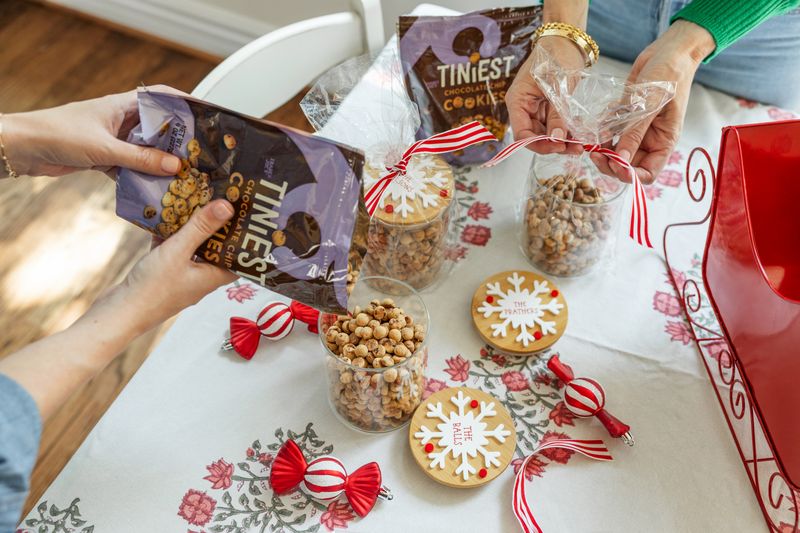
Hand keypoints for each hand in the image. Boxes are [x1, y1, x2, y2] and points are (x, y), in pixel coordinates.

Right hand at [0, 200, 235, 419]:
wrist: (118, 314)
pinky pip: (173, 249)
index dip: (245, 238)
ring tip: (198, 200)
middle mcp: (201, 277)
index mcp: (213, 277)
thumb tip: (228, 206)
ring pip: (193, 247)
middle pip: (216, 248)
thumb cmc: (152, 289)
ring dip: (194, 227)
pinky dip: (171, 234)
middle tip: (224, 200)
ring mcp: (182, 275)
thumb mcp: (179, 251)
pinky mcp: (163, 273)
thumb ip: (201, 228)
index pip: (239, 257)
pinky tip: (167, 214)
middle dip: (219, 226)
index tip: (250, 216)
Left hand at [1, 85, 183, 176]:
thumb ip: (141, 159)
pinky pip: (131, 167)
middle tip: (198, 154)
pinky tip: (153, 189)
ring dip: (159, 163)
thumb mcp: (105, 148)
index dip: (184, 103)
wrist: (22, 149)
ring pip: (146, 150)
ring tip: (181, 175)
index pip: (161, 96)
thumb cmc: (56, 134)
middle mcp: (120, 120)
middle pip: (158, 127)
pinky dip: (141, 178)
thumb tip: (174, 165)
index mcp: (122, 105)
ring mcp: (113, 139)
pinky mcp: (105, 158)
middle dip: (177, 140)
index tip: (205, 115)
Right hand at [506, 37, 585, 155]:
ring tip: (581, 144)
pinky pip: (554, 125)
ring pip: (546, 133)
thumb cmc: (557, 56)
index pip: (521, 134)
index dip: (538, 145)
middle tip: (575, 149)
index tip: (558, 147)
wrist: (566, 41)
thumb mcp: (558, 87)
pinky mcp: (547, 107)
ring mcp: (535, 108)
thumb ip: (557, 115)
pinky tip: (579, 135)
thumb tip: (556, 140)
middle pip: (534, 136)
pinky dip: (566, 131)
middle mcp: (524, 107)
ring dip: (562, 141)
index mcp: (518, 101)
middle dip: (554, 145)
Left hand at [592, 21, 714, 183]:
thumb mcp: (651, 104)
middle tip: (594, 153)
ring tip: (594, 135)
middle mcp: (650, 140)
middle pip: (627, 165)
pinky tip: (602, 116)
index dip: (629, 174)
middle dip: (609, 162)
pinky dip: (603, 127)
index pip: (647, 174)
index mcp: (663, 142)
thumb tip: (622, 161)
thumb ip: (635, 133)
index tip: (614, 163)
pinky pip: (610, 131)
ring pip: (615, 150)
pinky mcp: (626, 117)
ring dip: (603, 147)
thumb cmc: (669, 74)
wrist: (669, 50)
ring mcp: (637, 129)